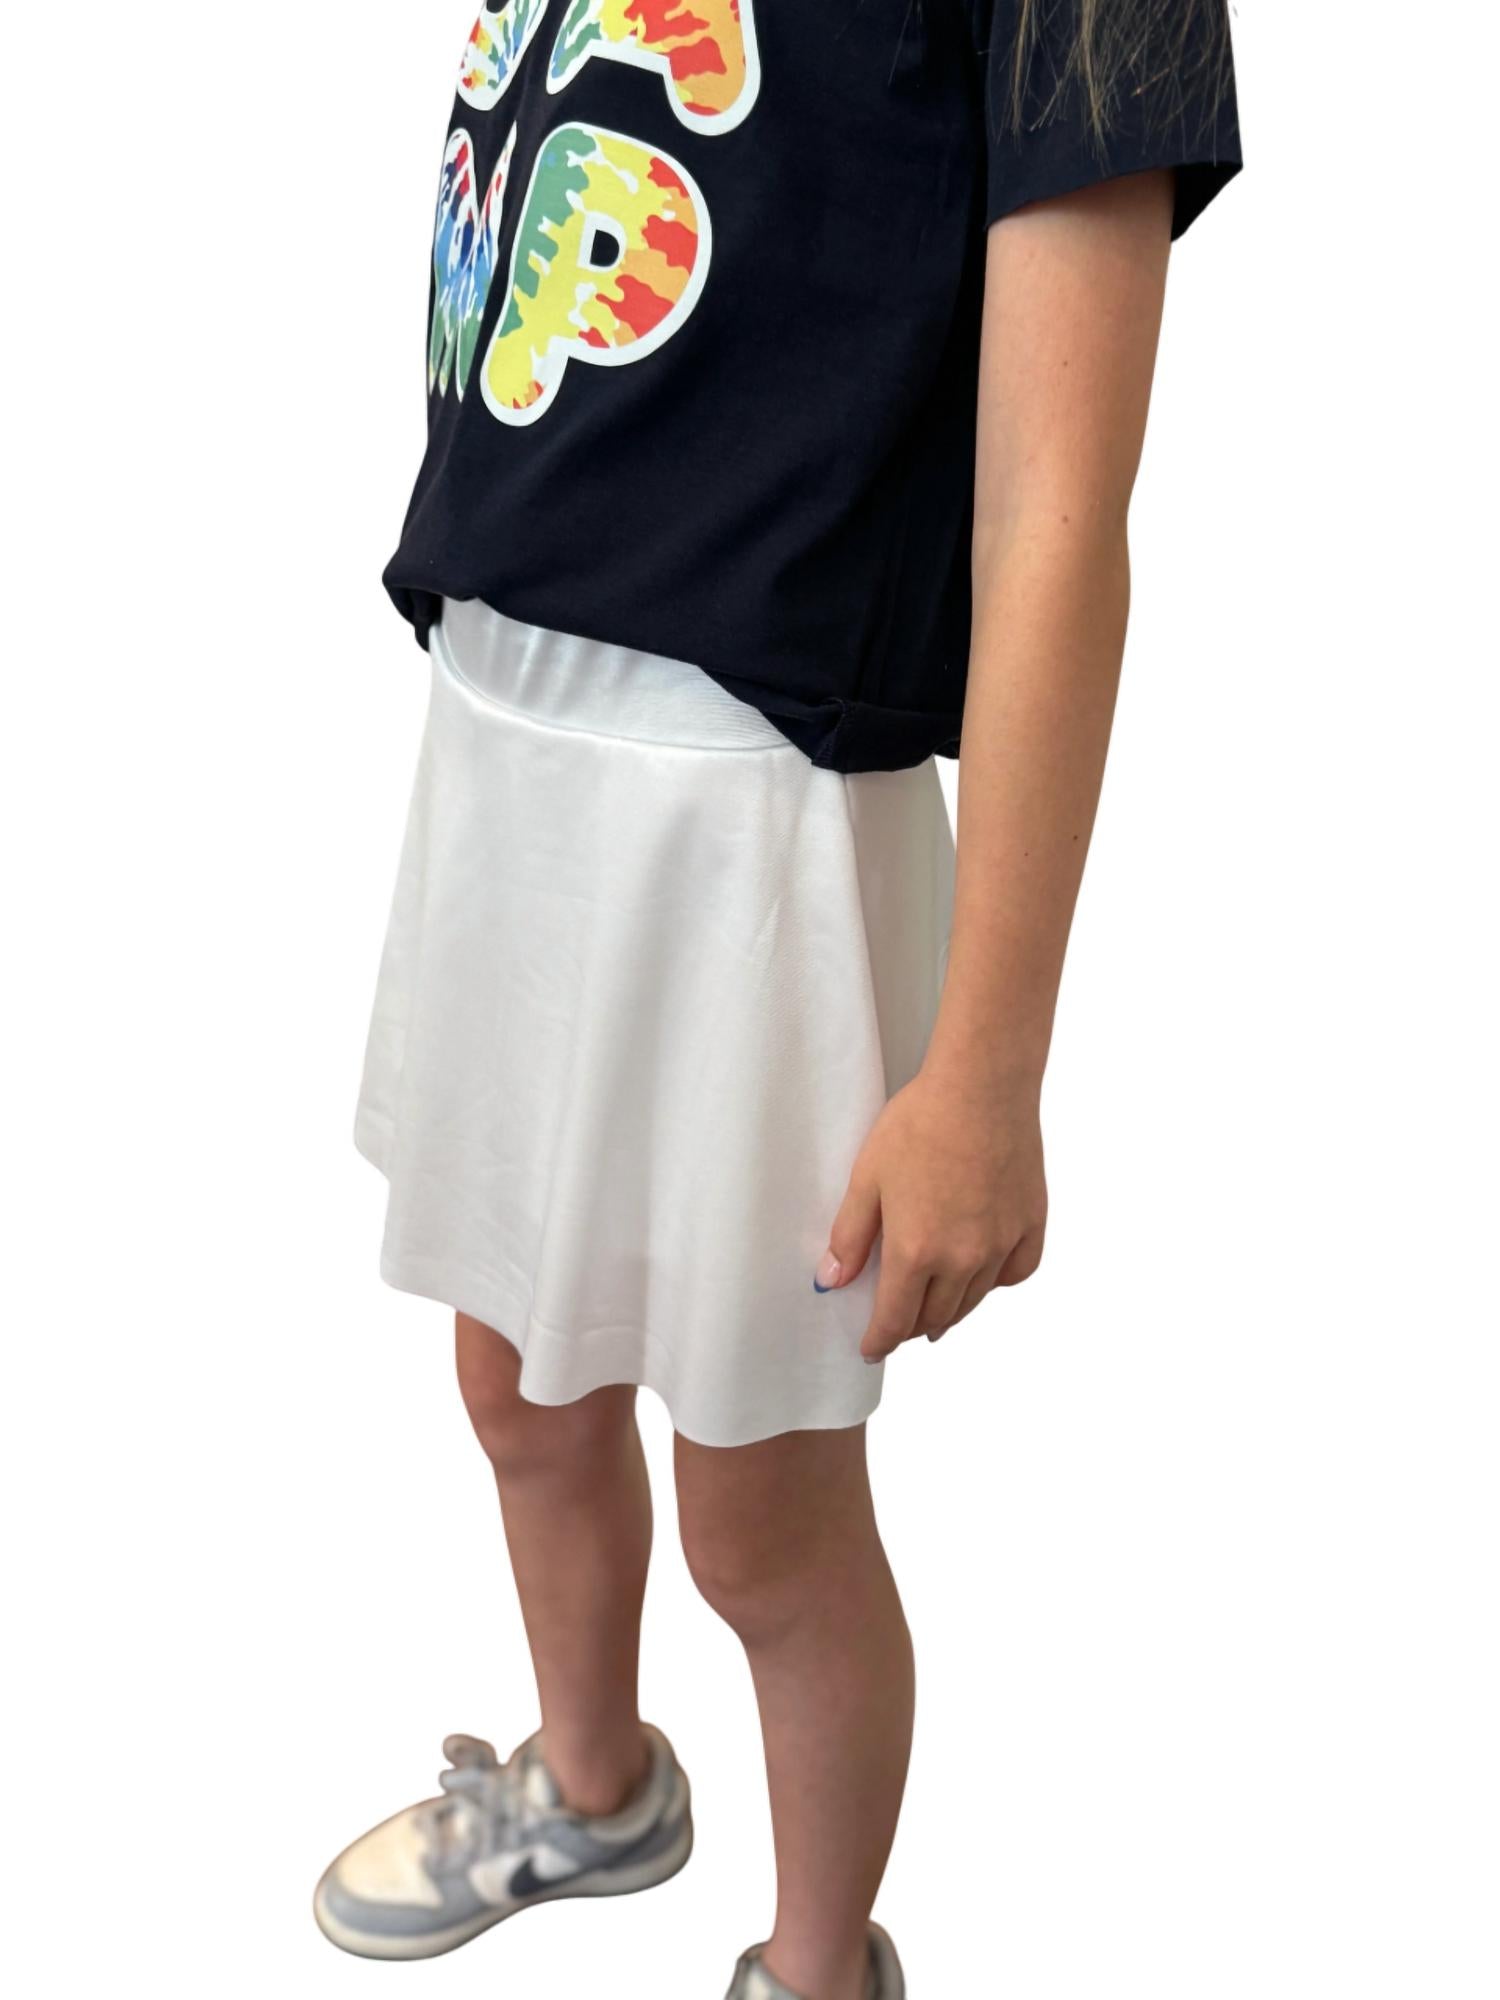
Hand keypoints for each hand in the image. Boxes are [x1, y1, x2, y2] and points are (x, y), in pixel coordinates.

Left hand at [815, 1065, 1047, 1361]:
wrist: (982, 1087)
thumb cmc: (920, 1124)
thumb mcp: (867, 1178)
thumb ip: (850, 1236)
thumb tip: (830, 1281)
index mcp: (916, 1251)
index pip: (894, 1319)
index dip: (879, 1340)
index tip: (872, 1350)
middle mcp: (963, 1259)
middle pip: (935, 1316)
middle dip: (911, 1327)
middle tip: (899, 1326)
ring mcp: (1001, 1244)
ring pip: (974, 1300)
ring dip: (950, 1312)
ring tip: (936, 1313)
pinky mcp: (1031, 1224)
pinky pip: (1015, 1273)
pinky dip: (996, 1282)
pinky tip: (984, 1276)